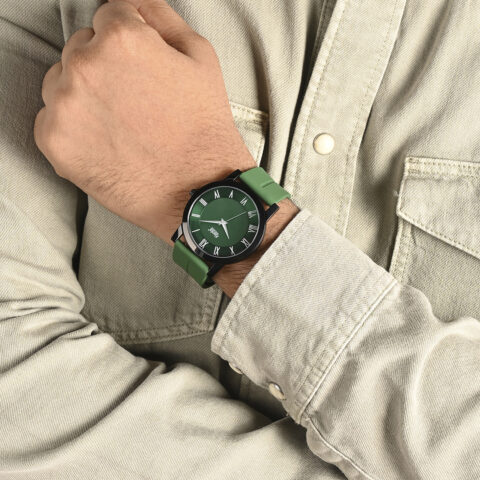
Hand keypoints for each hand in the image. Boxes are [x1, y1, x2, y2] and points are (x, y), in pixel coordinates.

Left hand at [34, 0, 255, 244]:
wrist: (198, 190)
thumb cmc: (203, 131)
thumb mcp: (201, 58)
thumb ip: (161, 16)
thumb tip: (137, 5)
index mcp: (122, 39)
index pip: (109, 16)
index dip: (130, 41)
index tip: (139, 66)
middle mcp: (85, 67)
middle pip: (82, 48)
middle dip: (105, 67)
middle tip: (135, 100)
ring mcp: (65, 106)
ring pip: (61, 83)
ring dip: (84, 95)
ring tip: (121, 124)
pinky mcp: (55, 143)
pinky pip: (50, 119)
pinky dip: (72, 128)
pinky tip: (105, 141)